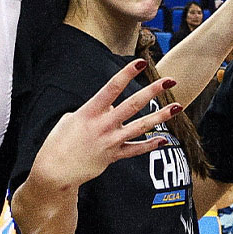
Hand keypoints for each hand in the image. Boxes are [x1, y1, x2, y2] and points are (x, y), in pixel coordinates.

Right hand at [29, 59, 181, 190]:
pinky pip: (135, 150)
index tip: (141, 63)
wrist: (54, 171)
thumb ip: (93, 112)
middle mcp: (103, 125)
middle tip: (170, 80)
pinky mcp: (113, 156)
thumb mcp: (71, 120)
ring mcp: (110, 141)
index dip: (127, 74)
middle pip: (133, 105)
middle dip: (152, 91)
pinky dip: (150, 145)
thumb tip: (109, 109)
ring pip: (140, 127)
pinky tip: (164, 139)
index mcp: (89, 112)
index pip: (112, 88)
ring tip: (177, 107)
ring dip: (160, 117)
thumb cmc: (58, 142)